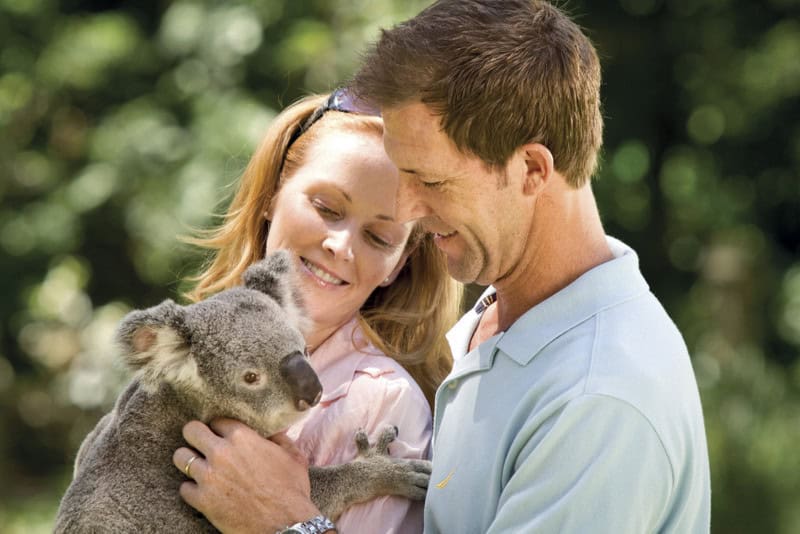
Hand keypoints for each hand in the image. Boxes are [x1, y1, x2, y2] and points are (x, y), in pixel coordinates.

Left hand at [173, 418, 320, 532]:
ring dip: (188, 460)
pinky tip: (203, 491)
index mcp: (242, 437)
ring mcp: (209, 477)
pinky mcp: (202, 501)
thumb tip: (273, 429)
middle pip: (190, 431)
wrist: (285, 525)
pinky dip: (192, 489)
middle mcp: (221, 453)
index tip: (222, 435)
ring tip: (199, 466)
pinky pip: (184, 488)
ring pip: (180, 457)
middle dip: (195, 435)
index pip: (217, 420)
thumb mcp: (293, 456)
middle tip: (201, 443)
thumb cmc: (292, 490)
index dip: (220, 428)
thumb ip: (279, 438)